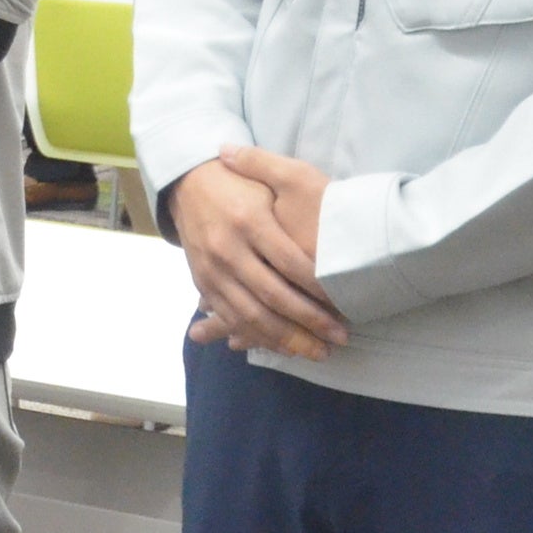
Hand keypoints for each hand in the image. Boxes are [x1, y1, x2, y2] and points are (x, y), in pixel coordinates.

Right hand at [170, 146, 346, 358]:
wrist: (187, 183)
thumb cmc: (238, 182)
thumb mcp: (268, 180)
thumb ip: (300, 211)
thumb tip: (333, 236)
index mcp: (249, 221)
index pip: (291, 263)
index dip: (320, 288)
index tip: (345, 306)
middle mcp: (228, 249)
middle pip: (274, 296)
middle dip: (310, 322)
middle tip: (340, 338)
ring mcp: (212, 269)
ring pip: (251, 315)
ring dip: (288, 339)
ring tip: (317, 352)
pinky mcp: (203, 283)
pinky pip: (231, 318)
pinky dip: (259, 337)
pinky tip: (284, 348)